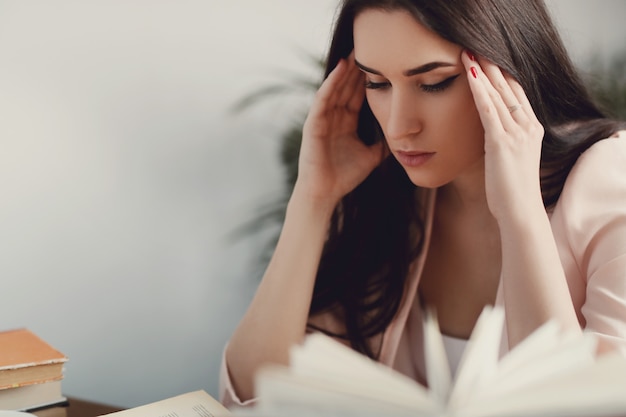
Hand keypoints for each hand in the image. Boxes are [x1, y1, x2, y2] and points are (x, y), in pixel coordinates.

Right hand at [296, 51, 384, 205]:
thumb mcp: (371, 157)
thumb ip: (383, 145)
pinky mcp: (314, 124)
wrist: (326, 193)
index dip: (368, 80)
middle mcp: (334, 118)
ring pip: (335, 89)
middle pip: (347, 88)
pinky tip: (339, 69)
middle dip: (357, 70)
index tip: (382, 64)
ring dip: (344, 70)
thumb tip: (403, 138)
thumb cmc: (344, 177)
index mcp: (347, 123)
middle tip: (369, 48)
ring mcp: (323, 120)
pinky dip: (330, 84)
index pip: (358, 95)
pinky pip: (323, 99)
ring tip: (355, 52)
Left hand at [462, 51, 544, 222]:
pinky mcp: (503, 142)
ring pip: (498, 94)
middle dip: (491, 66)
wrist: (520, 211)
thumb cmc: (511, 192)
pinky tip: (469, 75)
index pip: (516, 94)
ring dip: (482, 71)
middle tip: (475, 48)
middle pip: (508, 88)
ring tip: (468, 53)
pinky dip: (479, 90)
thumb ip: (502, 143)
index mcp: (531, 129)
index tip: (487, 60)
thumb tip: (489, 137)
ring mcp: (517, 133)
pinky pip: (489, 109)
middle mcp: (528, 126)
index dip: (502, 75)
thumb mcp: (510, 160)